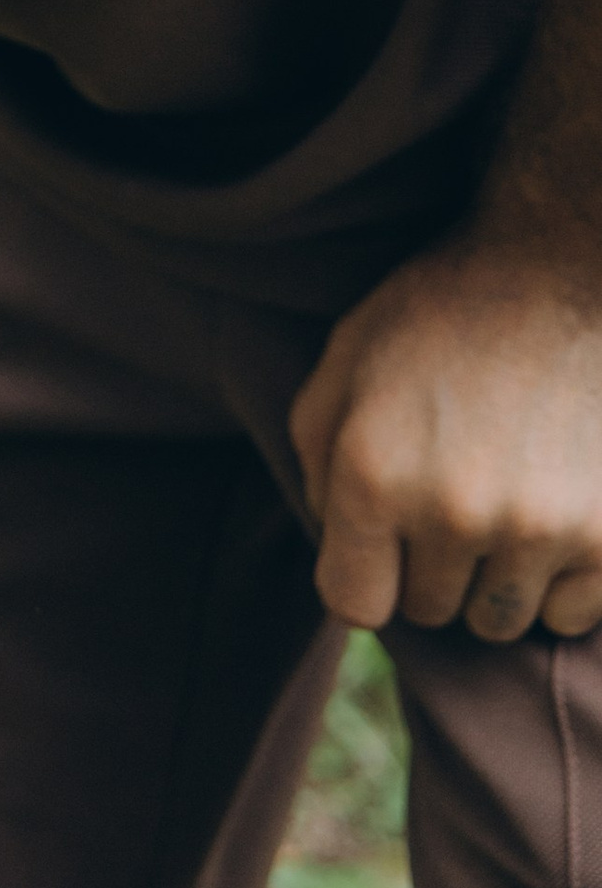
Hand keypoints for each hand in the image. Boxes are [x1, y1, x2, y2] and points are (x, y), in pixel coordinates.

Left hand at [290, 231, 601, 637]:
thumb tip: (334, 543)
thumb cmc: (443, 311)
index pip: (354, 604)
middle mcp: (453, 510)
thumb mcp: (347, 358)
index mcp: (374, 471)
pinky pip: (568, 616)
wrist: (563, 268)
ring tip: (504, 493)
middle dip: (431, 565)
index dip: (366, 576)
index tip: (384, 547)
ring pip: (499, 619)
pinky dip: (560, 581)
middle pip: (430, 611)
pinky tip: (555, 507)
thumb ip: (318, 458)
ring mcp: (538, 528)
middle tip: (453, 490)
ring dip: (496, 576)